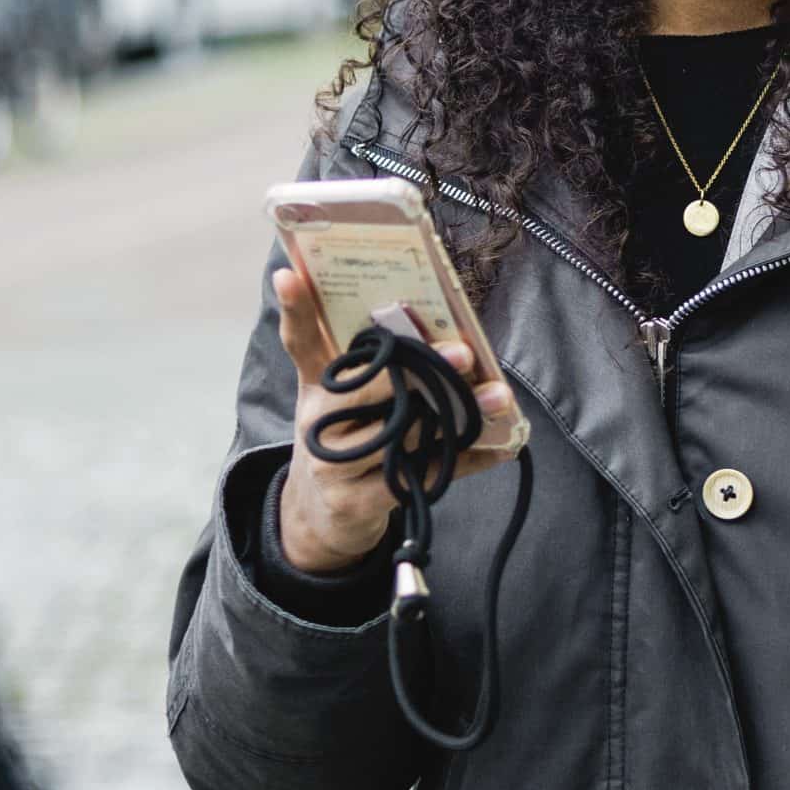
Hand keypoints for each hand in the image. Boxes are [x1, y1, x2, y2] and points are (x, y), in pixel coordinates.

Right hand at [272, 266, 520, 573]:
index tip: (289, 275)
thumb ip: (372, 361)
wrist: (321, 515)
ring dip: (458, 414)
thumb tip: (427, 321)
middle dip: (420, 369)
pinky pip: (421, 476)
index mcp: (316, 384)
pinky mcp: (357, 502)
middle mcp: (318, 420)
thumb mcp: (342, 396)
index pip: (300, 339)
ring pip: (404, 434)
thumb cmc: (346, 436)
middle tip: (463, 352)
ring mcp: (334, 465)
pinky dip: (465, 461)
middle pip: (370, 389)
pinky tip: (500, 447)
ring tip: (499, 396)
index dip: (294, 308)